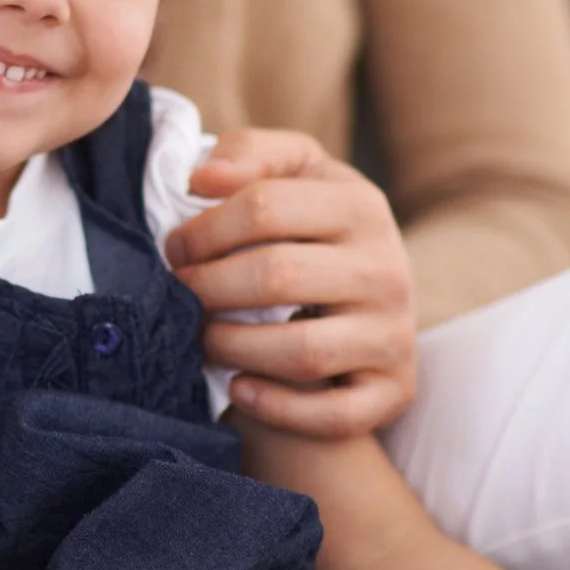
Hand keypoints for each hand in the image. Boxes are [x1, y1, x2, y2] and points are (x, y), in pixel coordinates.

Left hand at [163, 129, 417, 438]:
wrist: (372, 298)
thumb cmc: (313, 231)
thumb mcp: (293, 175)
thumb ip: (250, 154)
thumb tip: (204, 177)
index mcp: (362, 206)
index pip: (265, 207)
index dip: (204, 229)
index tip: (175, 248)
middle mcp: (388, 269)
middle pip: (277, 277)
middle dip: (209, 288)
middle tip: (180, 294)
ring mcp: (394, 334)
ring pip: (302, 351)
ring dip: (232, 347)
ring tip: (202, 338)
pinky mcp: (394, 390)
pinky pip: (332, 414)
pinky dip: (276, 406)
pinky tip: (239, 388)